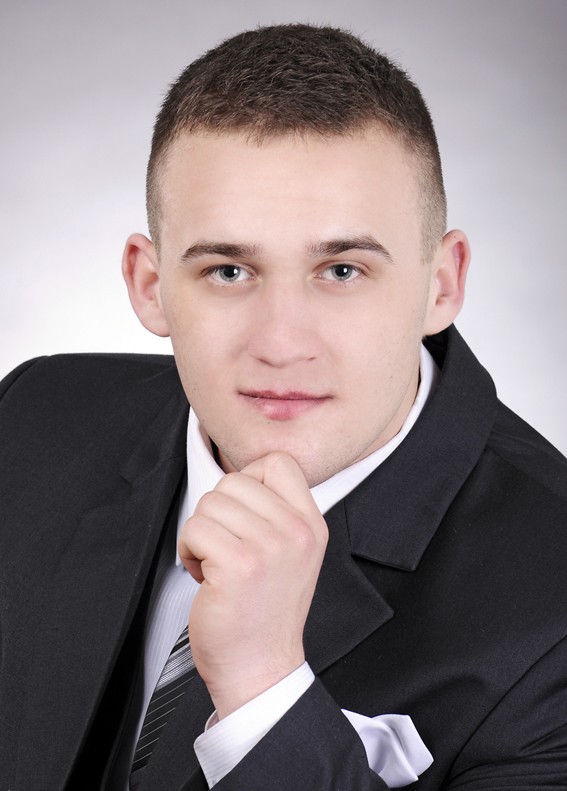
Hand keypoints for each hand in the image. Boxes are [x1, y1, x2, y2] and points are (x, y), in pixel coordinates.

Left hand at [178, 452, 327, 718]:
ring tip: (216, 562)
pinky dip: (188, 551)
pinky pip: (195, 528)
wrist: (260, 668)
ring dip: (201, 533)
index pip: (279, 463)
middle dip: (218, 513)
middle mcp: (296, 532)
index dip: (249, 479)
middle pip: (235, 480)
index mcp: (311, 525)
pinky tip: (205, 575)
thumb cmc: (265, 613)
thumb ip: (278, 513)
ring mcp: (270, 547)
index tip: (242, 513)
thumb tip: (242, 477)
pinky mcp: (239, 564)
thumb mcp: (292, 555)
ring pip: (210, 503)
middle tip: (225, 546)